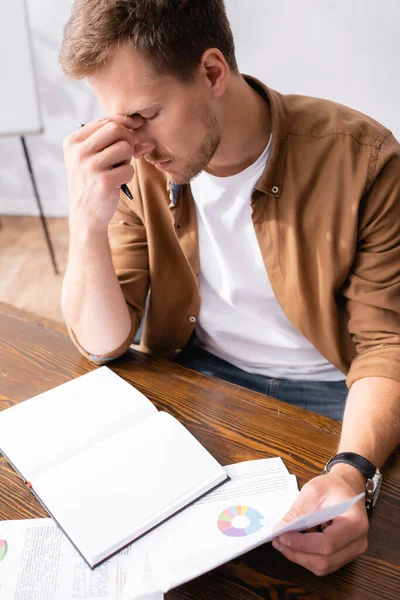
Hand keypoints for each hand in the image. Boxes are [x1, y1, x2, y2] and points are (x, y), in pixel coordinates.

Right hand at [63, 115, 143, 231]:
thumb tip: (141, 129)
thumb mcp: (91, 158)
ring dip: (127, 160)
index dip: (123, 124)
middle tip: (125, 155)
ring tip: (116, 171)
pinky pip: (129, 169)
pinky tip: (117, 184)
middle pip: (116, 129)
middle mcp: (79, 152)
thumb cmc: (92, 183)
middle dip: (128, 140)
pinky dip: (128, 176)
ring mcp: (91, 166)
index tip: (134, 130)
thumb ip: (110, 141)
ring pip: (125, 148)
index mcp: (72, 142)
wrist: (85, 216)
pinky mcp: (104, 181)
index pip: (104, 121)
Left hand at [272, 468, 368, 575]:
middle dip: (298, 553)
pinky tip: (294, 546)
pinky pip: (325, 563)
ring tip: (282, 544)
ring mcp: (353, 550)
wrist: (347, 486)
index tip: (281, 536)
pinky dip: (307, 557)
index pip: (327, 543)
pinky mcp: (345, 554)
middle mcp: (358, 542)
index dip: (302, 544)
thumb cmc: (333, 486)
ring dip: (300, 558)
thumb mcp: (313, 491)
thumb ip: (297, 512)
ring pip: (324, 566)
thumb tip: (279, 530)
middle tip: (277, 542)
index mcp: (355, 523)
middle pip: (325, 560)